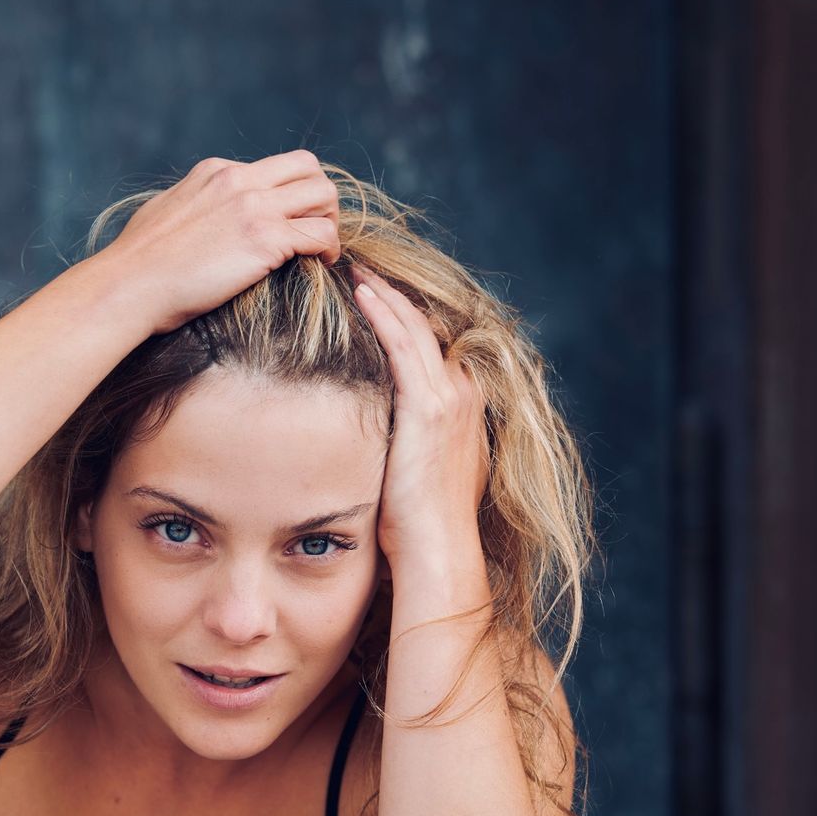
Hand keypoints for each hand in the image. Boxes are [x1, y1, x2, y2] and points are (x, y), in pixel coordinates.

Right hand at [102, 150, 341, 336]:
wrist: (130, 284)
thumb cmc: (138, 262)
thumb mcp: (166, 210)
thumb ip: (194, 204)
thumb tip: (199, 214)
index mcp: (216, 171)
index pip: (273, 167)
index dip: (289, 192)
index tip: (290, 220)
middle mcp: (239, 180)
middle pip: (308, 167)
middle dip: (320, 197)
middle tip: (317, 229)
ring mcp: (254, 207)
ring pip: (323, 194)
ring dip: (331, 220)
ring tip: (324, 248)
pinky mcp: (265, 239)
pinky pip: (320, 233)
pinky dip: (329, 248)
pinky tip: (322, 264)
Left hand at [348, 260, 489, 569]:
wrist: (437, 550)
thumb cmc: (417, 520)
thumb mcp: (414, 464)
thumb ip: (402, 433)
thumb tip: (372, 422)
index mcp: (462, 401)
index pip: (430, 341)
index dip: (401, 313)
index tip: (371, 290)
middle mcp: (463, 391)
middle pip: (425, 324)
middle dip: (392, 294)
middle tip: (358, 265)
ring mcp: (450, 397)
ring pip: (414, 326)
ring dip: (384, 293)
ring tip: (354, 268)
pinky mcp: (430, 407)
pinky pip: (404, 346)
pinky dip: (384, 314)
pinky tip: (360, 293)